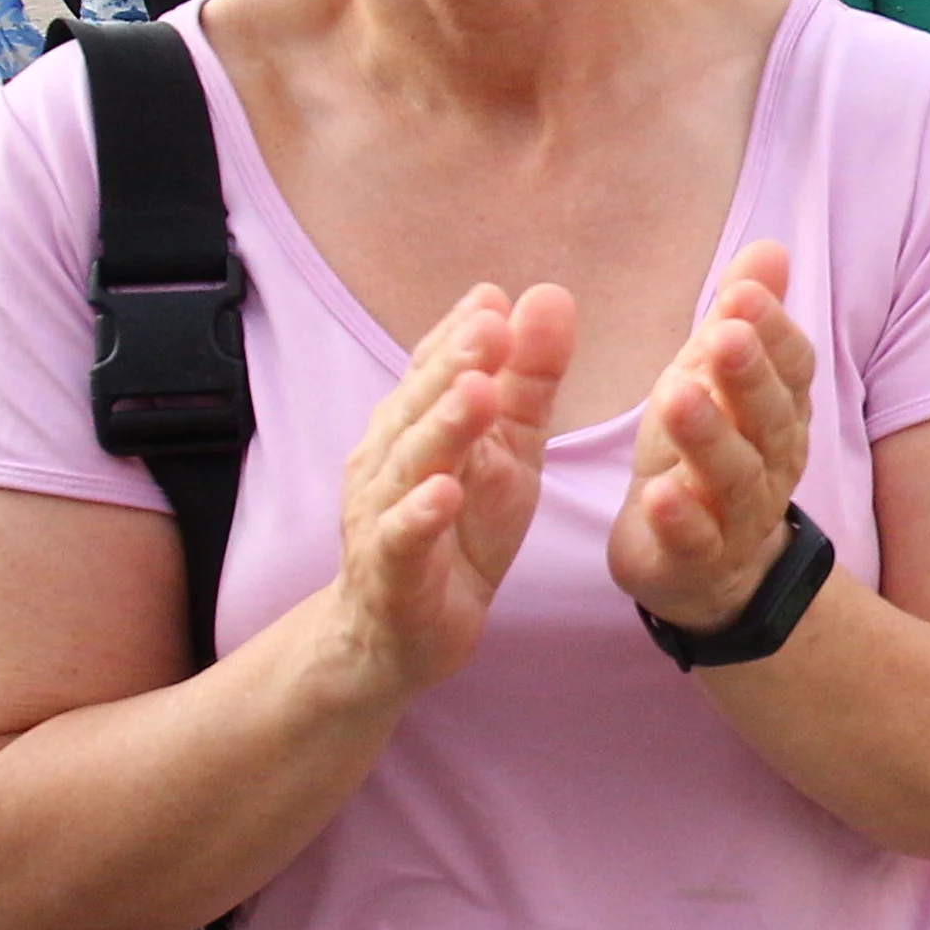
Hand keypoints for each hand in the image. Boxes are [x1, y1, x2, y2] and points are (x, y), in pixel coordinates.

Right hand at [329, 284, 573, 702]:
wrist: (399, 636)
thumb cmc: (459, 530)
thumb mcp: (509, 452)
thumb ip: (528, 380)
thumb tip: (547, 294)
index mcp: (418, 425)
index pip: (435, 369)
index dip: (460, 334)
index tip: (493, 298)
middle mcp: (390, 460)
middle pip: (421, 405)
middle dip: (454, 364)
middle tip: (490, 325)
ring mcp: (383, 516)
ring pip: (410, 465)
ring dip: (443, 427)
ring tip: (477, 392)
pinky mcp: (392, 574)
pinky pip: (402, 540)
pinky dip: (421, 515)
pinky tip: (446, 491)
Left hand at [609, 242, 816, 635]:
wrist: (707, 567)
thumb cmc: (706, 453)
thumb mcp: (716, 379)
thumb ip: (742, 318)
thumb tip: (771, 247)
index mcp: (779, 410)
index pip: (791, 366)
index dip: (773, 330)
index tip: (742, 292)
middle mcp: (771, 459)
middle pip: (768, 415)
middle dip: (747, 374)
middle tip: (722, 333)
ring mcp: (738, 513)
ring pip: (733, 474)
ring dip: (708, 434)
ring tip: (675, 395)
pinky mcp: (698, 558)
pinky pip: (695, 538)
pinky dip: (681, 517)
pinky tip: (659, 493)